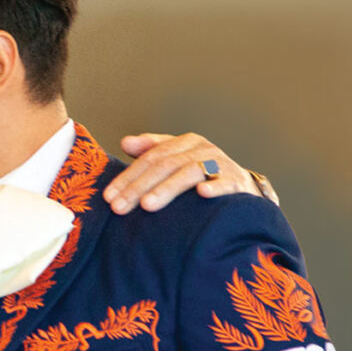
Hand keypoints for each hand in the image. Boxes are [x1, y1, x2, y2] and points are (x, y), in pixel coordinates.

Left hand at [103, 132, 267, 214]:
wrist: (242, 188)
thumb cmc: (203, 175)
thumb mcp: (176, 160)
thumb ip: (151, 151)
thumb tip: (125, 142)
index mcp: (185, 143)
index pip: (150, 158)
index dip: (128, 177)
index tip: (109, 197)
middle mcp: (202, 150)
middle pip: (165, 166)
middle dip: (139, 187)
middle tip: (120, 207)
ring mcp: (221, 164)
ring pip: (189, 173)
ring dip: (167, 189)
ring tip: (148, 205)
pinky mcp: (237, 181)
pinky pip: (225, 183)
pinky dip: (214, 187)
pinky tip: (201, 195)